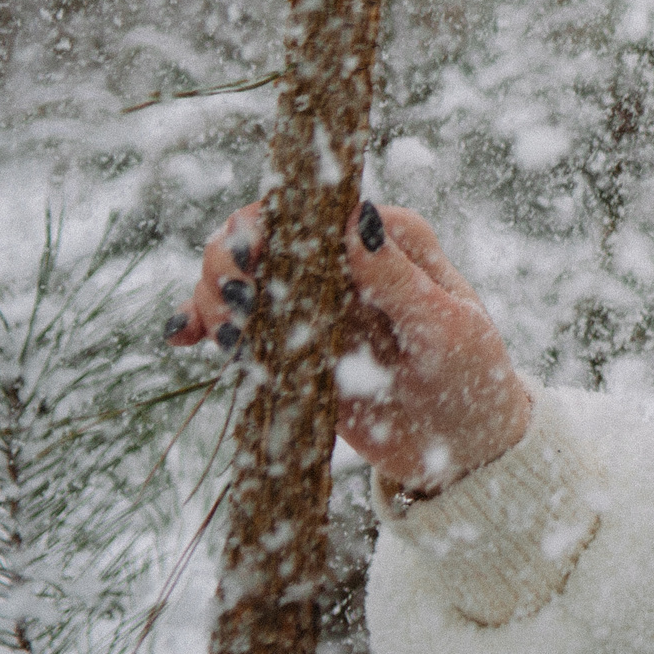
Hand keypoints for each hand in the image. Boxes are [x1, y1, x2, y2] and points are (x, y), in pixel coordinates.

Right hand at [171, 200, 529, 494]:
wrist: (463, 444)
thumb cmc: (470, 376)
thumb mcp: (444, 328)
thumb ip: (397, 280)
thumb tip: (354, 220)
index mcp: (389, 237)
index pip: (315, 209)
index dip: (271, 224)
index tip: (250, 259)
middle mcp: (345, 261)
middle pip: (263, 235)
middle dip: (230, 259)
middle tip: (234, 301)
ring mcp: (313, 304)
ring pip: (240, 277)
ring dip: (214, 294)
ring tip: (224, 332)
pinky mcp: (291, 347)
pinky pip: (237, 326)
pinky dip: (204, 325)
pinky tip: (183, 335)